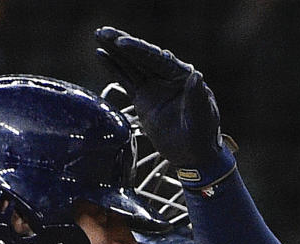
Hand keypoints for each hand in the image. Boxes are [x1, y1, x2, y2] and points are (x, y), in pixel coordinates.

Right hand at [94, 27, 233, 183]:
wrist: (193, 154)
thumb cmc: (202, 134)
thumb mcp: (202, 116)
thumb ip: (197, 97)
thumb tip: (196, 76)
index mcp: (181, 75)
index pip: (157, 58)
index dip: (139, 50)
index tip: (122, 43)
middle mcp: (165, 76)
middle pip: (141, 56)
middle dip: (122, 44)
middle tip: (103, 32)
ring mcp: (153, 86)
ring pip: (131, 65)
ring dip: (114, 51)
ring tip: (98, 35)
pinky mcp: (143, 99)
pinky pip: (126, 80)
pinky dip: (113, 67)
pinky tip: (100, 54)